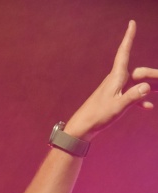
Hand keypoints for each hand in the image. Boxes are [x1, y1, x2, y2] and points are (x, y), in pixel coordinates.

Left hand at [65, 20, 157, 140]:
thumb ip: (133, 96)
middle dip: (154, 74)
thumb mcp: (118, 107)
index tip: (131, 23)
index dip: (128, 37)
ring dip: (151, 87)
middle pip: (139, 72)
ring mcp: (116, 90)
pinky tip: (148, 107)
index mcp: (116, 77)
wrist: (83, 128)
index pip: (124, 52)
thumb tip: (147, 86)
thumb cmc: (98, 116)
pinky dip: (140, 100)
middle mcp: (117, 80)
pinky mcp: (115, 100)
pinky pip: (131, 96)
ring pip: (138, 84)